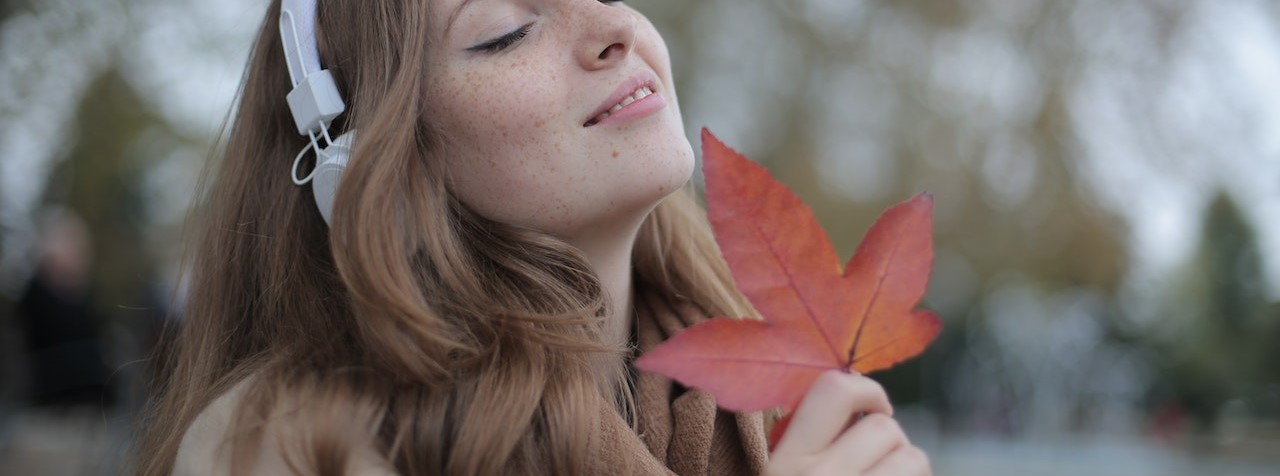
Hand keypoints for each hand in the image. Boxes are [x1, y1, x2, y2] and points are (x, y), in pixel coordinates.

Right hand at [765, 371, 930, 475]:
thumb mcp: (783, 475)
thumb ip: (807, 441)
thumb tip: (856, 387)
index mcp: (784, 465)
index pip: (833, 391)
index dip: (866, 389)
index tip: (876, 407)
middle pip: (883, 426)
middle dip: (891, 440)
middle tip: (880, 460)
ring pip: (912, 456)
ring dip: (908, 466)